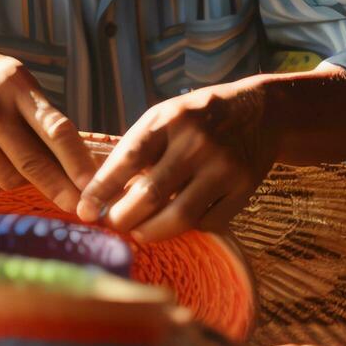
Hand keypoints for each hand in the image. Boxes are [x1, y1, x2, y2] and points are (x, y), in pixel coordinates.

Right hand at [0, 35, 92, 212]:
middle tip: (81, 208)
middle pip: (33, 162)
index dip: (78, 162)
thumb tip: (77, 161)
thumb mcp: (10, 78)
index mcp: (14, 85)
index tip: (95, 185)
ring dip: (20, 179)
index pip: (56, 129)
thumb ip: (39, 113)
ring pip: (8, 179)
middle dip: (61, 189)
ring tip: (9, 157)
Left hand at [76, 78, 279, 241]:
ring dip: (152, 231)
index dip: (101, 189)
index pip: (128, 158)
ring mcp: (224, 166)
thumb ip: (138, 149)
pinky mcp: (245, 187)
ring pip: (180, 216)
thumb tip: (103, 196)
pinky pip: (209, 222)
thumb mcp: (166, 116)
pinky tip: (179, 221)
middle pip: (150, 194)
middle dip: (122, 218)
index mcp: (171, 119)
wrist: (260, 113)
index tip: (84, 210)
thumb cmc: (200, 118)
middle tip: (111, 226)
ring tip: (138, 232)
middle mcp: (197, 142)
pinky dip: (189, 228)